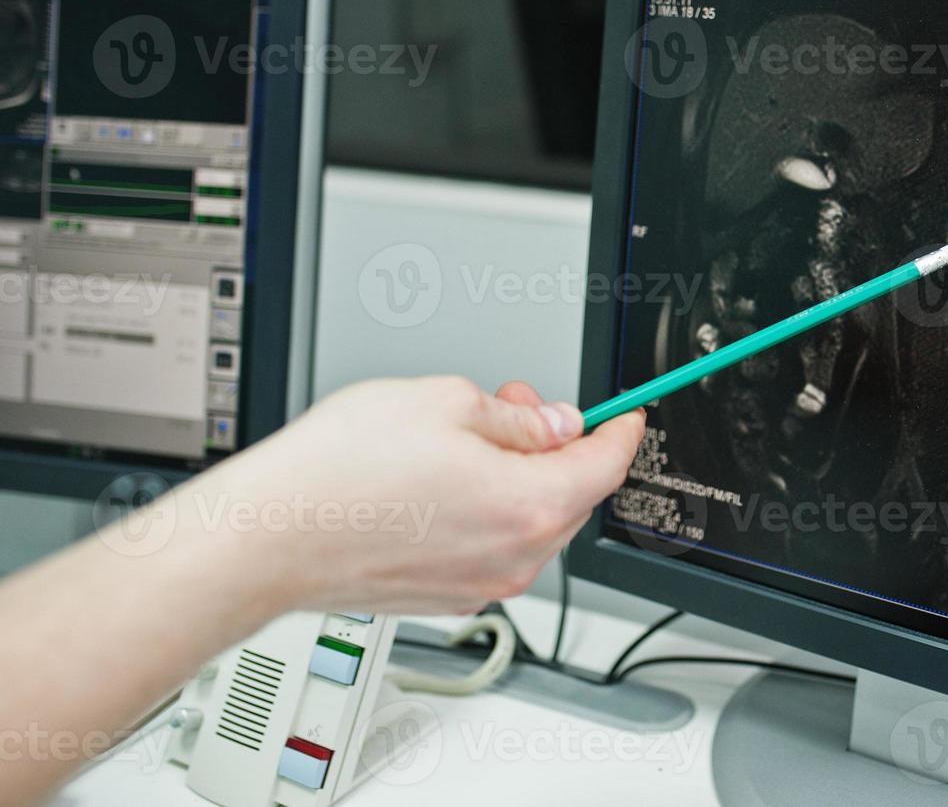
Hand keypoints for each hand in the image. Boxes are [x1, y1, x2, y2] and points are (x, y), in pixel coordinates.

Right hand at [181, 377, 643, 616]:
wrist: (268, 538)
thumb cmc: (340, 472)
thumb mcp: (445, 402)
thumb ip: (517, 418)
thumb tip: (552, 424)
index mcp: (528, 506)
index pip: (605, 466)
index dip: (619, 431)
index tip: (625, 415)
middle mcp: (513, 559)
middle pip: (570, 496)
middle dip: (556, 446)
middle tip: (519, 405)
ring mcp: (479, 586)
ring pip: (530, 523)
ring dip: (518, 478)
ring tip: (465, 437)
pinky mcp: (445, 598)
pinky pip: (492, 548)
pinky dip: (487, 512)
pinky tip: (442, 481)